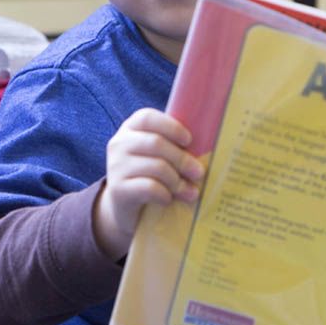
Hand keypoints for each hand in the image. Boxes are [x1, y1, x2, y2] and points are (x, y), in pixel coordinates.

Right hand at [93, 108, 203, 259]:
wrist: (125, 207)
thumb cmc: (149, 175)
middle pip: (156, 144)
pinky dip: (165, 194)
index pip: (147, 118)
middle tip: (199, 172)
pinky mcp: (118, 189)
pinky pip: (149, 188)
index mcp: (131, 128)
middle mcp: (119, 144)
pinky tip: (169, 199)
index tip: (189, 140)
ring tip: (191, 192)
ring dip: (178, 181)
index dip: (171, 127)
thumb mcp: (158, 155)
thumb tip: (210, 143)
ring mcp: (115, 166)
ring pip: (155, 167)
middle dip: (182, 159)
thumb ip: (174, 145)